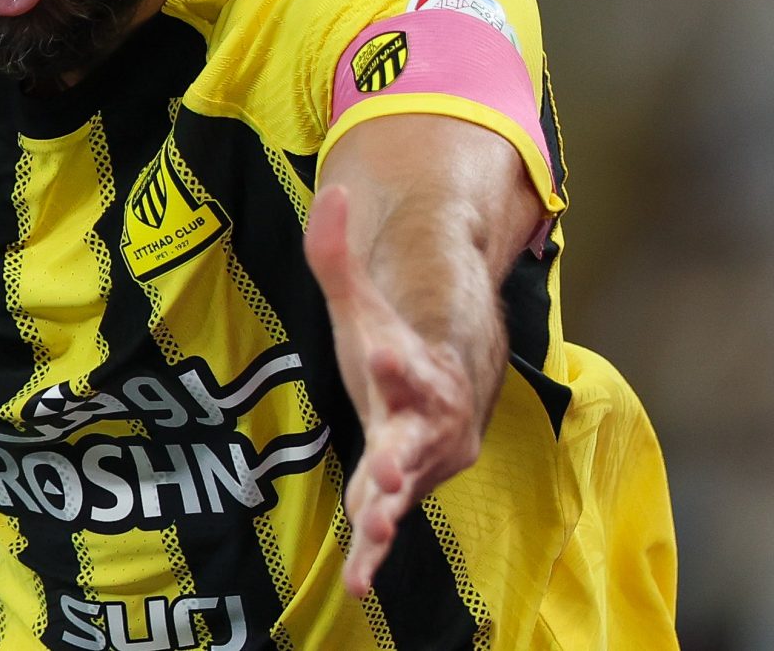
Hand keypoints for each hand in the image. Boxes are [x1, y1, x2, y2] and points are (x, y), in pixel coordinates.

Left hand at [303, 184, 484, 598]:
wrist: (443, 394)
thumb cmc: (393, 344)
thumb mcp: (359, 300)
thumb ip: (336, 252)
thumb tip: (330, 189)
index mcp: (417, 371)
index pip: (410, 362)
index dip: (399, 358)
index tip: (386, 353)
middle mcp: (427, 423)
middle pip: (417, 440)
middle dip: (406, 456)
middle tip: (394, 472)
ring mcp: (417, 464)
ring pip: (404, 490)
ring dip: (389, 512)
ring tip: (376, 532)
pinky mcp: (397, 493)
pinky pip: (386, 526)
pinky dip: (373, 553)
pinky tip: (356, 583)